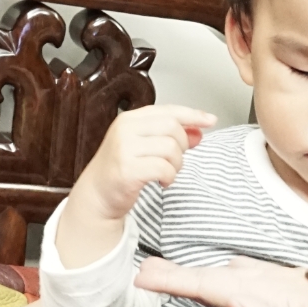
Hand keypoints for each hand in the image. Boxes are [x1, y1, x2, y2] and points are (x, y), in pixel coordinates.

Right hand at [58, 104, 215, 268]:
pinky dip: (169, 177)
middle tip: (173, 161)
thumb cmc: (120, 171)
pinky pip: (164, 168)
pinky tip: (161, 181)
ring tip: (165, 173)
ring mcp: (124, 148)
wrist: (97, 196)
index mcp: (130, 119)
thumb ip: (170, 137)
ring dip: (176, 165)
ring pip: (171, 148)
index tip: (210, 120)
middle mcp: (125, 129)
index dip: (193, 115)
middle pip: (173, 127)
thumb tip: (198, 132)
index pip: (169, 110)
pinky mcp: (127, 169)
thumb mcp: (145, 148)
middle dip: (182, 146)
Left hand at [134, 255, 307, 306]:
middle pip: (213, 284)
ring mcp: (283, 295)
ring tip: (169, 269)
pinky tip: (223, 269)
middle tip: (142, 269)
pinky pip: (261, 275)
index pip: (212, 293)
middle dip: (178, 276)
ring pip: (233, 278)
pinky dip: (235, 270)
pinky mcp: (302, 287)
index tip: (143, 277)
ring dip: (200, 273)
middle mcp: (267, 304)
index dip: (178, 283)